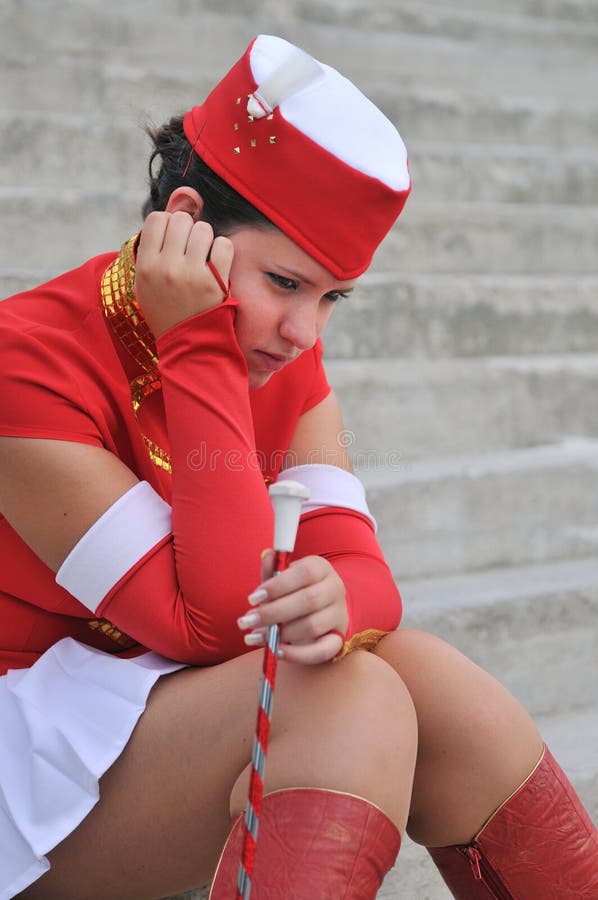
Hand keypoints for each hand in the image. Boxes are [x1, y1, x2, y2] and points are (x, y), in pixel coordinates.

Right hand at [135, 211, 233, 337]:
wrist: (187, 346)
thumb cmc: (167, 308)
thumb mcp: (148, 280)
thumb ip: (157, 241)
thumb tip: (183, 196)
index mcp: (145, 266)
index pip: (157, 219)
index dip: (168, 226)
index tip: (174, 243)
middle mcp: (166, 267)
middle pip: (181, 220)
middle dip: (189, 231)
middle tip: (191, 252)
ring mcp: (191, 274)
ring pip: (203, 229)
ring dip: (207, 241)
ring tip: (203, 260)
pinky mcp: (215, 282)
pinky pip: (223, 244)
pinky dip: (223, 251)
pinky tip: (217, 266)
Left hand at [237, 552, 348, 664]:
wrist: (321, 609)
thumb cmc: (295, 591)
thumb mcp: (284, 578)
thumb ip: (273, 570)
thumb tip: (267, 555)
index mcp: (321, 568)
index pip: (304, 573)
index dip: (278, 585)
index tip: (252, 598)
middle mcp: (335, 589)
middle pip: (308, 601)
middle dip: (273, 612)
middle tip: (247, 620)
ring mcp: (339, 615)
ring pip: (312, 626)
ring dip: (280, 634)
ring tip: (256, 636)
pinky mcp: (338, 639)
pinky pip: (322, 651)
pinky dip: (298, 654)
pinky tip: (277, 651)